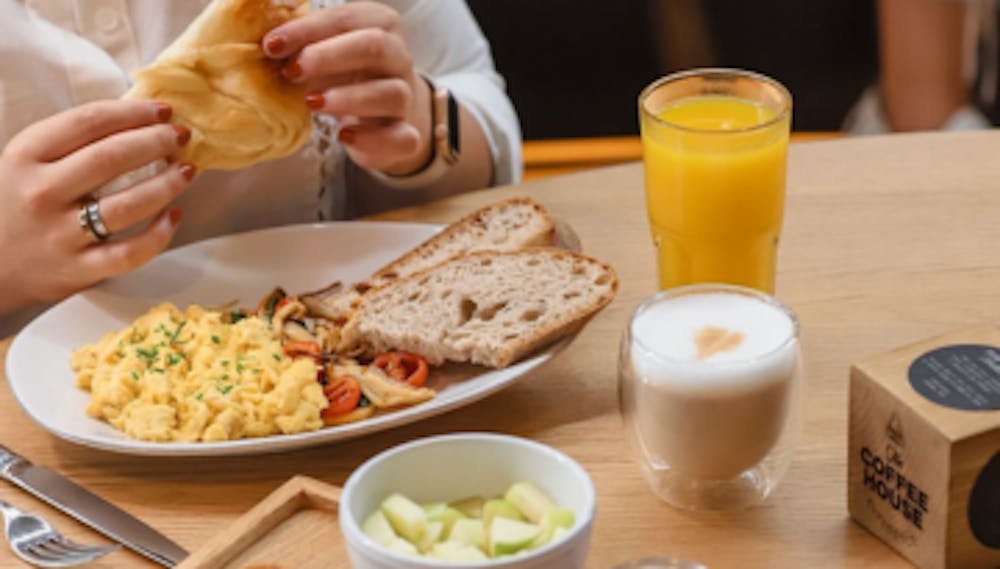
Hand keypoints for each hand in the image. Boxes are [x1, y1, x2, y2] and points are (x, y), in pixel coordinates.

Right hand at [0, 100, 194, 311]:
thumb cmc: (23, 201)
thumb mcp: (31, 161)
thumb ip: (74, 141)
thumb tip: (140, 118)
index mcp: (27, 155)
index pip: (87, 122)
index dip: (132, 112)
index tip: (163, 110)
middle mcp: (42, 192)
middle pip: (111, 158)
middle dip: (155, 142)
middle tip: (182, 136)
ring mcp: (61, 234)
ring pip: (126, 205)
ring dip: (166, 184)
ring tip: (187, 171)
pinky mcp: (79, 268)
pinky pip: (129, 252)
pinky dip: (159, 234)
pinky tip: (175, 215)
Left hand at [262, 2, 431, 175]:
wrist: (377, 114)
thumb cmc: (341, 72)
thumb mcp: (320, 44)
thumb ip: (296, 33)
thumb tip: (253, 13)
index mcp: (378, 24)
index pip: (346, 18)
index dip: (307, 29)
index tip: (271, 45)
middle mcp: (398, 58)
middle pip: (375, 47)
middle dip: (328, 57)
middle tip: (290, 71)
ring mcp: (405, 97)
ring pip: (392, 93)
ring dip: (349, 98)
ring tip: (311, 103)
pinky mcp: (404, 134)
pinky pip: (403, 137)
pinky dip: (373, 138)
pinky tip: (344, 137)